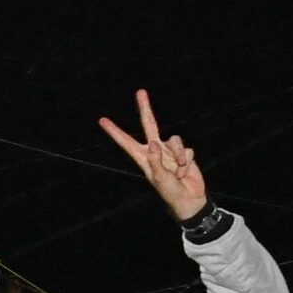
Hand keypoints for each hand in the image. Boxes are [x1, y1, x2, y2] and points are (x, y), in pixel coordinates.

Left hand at [98, 88, 207, 222]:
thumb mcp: (160, 179)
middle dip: (145, 109)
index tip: (103, 121)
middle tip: (140, 92)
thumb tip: (153, 143)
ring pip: (175, 140)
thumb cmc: (171, 193)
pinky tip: (186, 172)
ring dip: (180, 155)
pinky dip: (188, 161)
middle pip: (150, 124)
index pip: (126, 142)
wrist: (189, 200)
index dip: (115, 132)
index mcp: (144, 158)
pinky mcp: (184, 154)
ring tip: (180, 171)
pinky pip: (187, 150)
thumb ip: (156, 161)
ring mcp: (170, 152)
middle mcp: (156, 151)